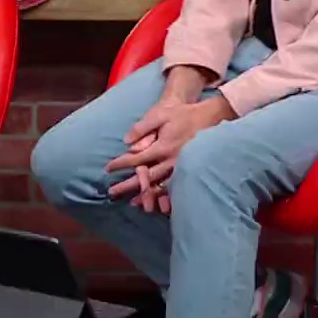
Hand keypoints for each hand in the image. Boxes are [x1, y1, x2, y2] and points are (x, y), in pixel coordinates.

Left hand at [105, 97, 237, 210]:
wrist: (210, 117)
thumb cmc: (182, 114)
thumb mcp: (160, 114)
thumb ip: (142, 127)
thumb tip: (125, 142)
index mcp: (163, 147)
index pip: (136, 159)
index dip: (121, 164)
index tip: (107, 169)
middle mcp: (172, 161)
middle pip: (146, 177)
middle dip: (128, 185)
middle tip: (112, 192)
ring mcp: (182, 168)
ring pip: (160, 186)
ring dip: (146, 195)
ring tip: (132, 203)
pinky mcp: (189, 170)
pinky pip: (174, 187)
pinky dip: (164, 195)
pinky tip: (157, 202)